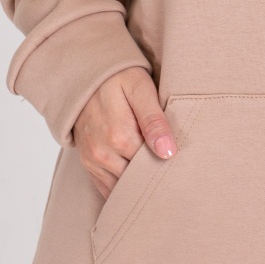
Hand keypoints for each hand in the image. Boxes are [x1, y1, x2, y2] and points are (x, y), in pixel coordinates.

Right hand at [72, 68, 175, 200]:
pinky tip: (137, 180)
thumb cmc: (118, 78)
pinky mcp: (88, 163)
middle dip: (154, 174)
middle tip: (170, 164)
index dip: (168, 162)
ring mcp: (93, 161)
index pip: (153, 165)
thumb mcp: (140, 89)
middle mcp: (103, 154)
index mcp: (119, 138)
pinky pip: (107, 188)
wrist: (85, 75)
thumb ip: (154, 120)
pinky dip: (123, 187)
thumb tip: (168, 152)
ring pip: (123, 187)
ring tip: (154, 170)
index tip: (179, 157)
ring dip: (139, 183)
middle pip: (138, 179)